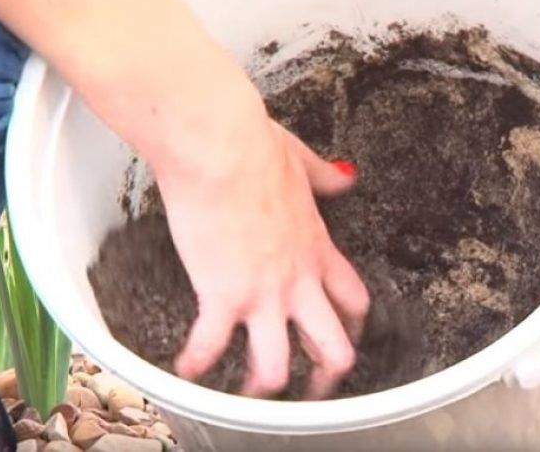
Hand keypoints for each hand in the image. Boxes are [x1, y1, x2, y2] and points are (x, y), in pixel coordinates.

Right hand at [157, 104, 369, 398]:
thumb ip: (323, 176)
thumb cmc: (255, 148)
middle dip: (325, 376)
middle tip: (313, 389)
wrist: (222, 150)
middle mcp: (297, 280)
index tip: (346, 332)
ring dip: (264, 384)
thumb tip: (342, 176)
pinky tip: (185, 369)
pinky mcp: (223, 295)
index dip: (353, 323)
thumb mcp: (301, 161)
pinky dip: (196, 362)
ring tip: (249, 392)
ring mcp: (263, 294)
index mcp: (317, 247)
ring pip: (279, 364)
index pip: (353, 299)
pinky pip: (211, 345)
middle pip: (333, 347)